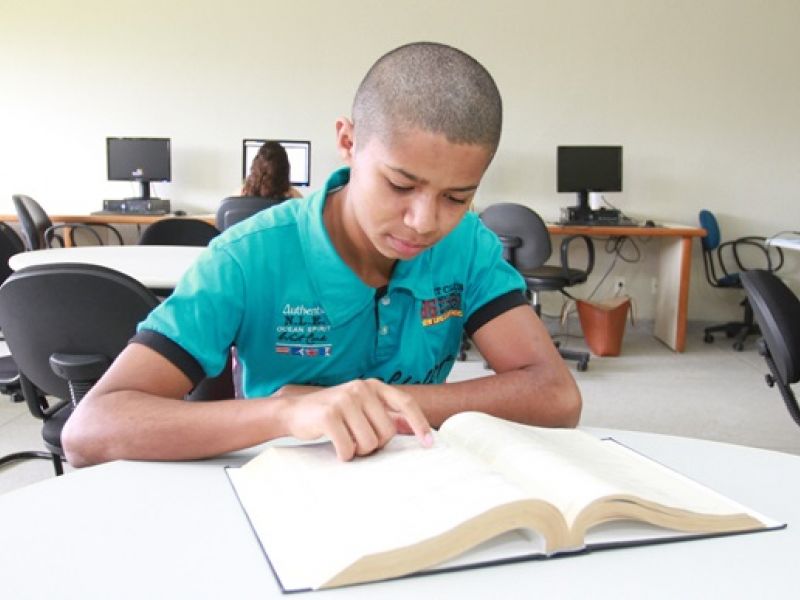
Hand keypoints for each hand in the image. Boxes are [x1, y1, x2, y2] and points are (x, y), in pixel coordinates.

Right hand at [277, 378, 432, 460]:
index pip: (405, 403)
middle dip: (375, 444)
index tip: (428, 442)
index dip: (419, 424)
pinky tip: (336, 446)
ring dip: (358, 450)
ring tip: (345, 440)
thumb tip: (411, 428)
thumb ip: (384, 415)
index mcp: (372, 386)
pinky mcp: (329, 415)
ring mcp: (345, 400)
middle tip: (359, 440)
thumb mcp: (360, 407)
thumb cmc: (331, 412)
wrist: (294, 411)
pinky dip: (344, 454)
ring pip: (369, 443)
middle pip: (387, 432)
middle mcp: (360, 388)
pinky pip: (348, 448)